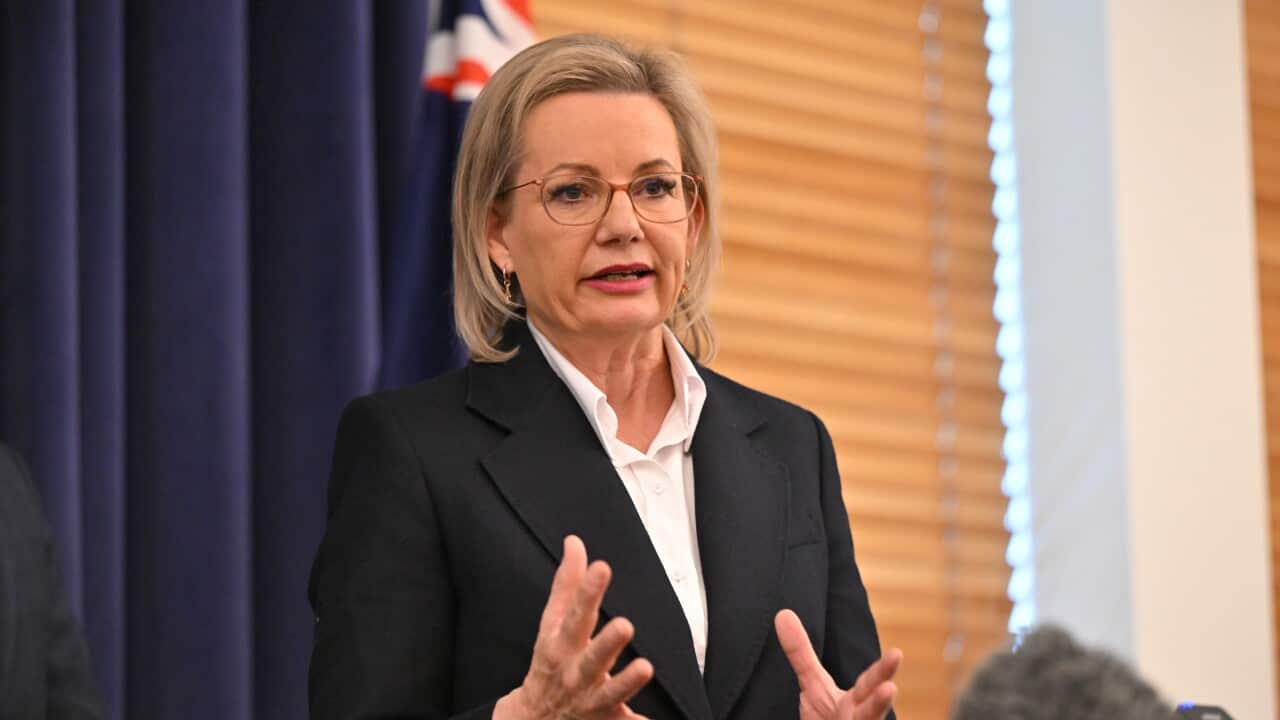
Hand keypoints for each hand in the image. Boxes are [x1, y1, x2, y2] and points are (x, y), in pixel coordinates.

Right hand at [494, 535, 653, 719]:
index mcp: (562, 645)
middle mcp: (575, 674)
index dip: (588, 591)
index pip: (575, 614)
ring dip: (626, 682)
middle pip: (591, 658)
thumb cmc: (550, 664)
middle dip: (606, 643)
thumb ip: (568, 584)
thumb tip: (575, 543)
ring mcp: (591, 701)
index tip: (602, 568)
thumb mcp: (551, 624)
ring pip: (610, 693)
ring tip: (644, 668)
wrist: (535, 719)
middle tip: (624, 625)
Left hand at [775, 609, 901, 719]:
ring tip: (879, 698)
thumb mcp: (814, 687)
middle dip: (879, 703)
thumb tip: (783, 614)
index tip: (897, 654)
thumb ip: (801, 654)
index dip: (883, 671)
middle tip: (889, 689)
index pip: (869, 685)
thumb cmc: (829, 718)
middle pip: (871, 713)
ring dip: (869, 715)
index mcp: (855, 704)